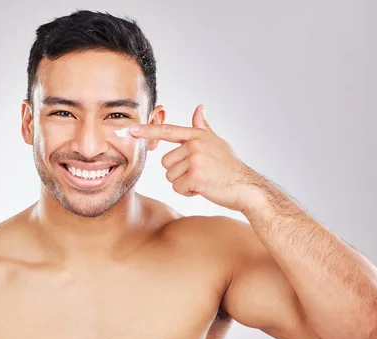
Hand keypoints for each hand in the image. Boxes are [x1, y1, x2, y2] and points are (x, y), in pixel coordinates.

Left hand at [129, 105, 252, 211]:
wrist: (246, 187)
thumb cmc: (230, 167)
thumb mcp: (217, 142)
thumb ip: (203, 127)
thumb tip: (199, 108)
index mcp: (197, 135)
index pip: (167, 131)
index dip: (147, 131)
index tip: (130, 129)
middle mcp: (195, 144)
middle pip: (166, 162)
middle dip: (178, 173)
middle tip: (199, 174)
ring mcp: (195, 159)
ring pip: (170, 176)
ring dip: (183, 183)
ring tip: (202, 181)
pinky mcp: (196, 175)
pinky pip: (178, 188)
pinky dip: (188, 192)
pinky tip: (204, 188)